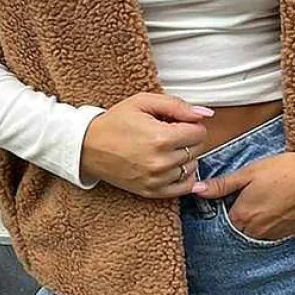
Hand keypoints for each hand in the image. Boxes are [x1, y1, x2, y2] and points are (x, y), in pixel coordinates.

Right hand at [79, 91, 215, 195]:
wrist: (88, 147)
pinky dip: (183, 177)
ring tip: (164, 149)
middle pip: (197, 150)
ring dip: (184, 157)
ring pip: (192, 167)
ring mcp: (156, 179)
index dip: (190, 124)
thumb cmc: (116, 121)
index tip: (175, 122)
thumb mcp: (143, 102)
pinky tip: (171, 166)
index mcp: (161, 138)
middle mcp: (161, 162)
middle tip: (168, 134)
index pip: (199, 132)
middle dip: (188, 140)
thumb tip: (206, 114)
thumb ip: (177, 106)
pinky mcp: (151, 191)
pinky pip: (184, 188)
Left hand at [189, 149, 294, 240]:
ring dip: (253, 219)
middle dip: (237, 212)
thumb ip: (222, 184)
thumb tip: (195, 189)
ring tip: (265, 197)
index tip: (228, 193)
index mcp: (242, 216)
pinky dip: (268, 221)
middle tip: (249, 193)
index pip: (219, 218)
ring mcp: (272, 235)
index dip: (223, 204)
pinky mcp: (287, 234)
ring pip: (252, 231)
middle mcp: (255, 232)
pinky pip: (269, 232)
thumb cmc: (287, 171)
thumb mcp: (250, 172)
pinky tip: (277, 204)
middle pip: (235, 227)